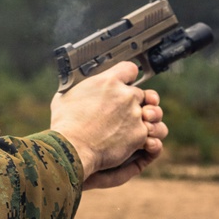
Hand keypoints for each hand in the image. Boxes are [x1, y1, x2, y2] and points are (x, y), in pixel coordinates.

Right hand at [49, 63, 167, 188]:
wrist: (71, 149)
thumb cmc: (65, 125)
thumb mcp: (66, 97)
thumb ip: (80, 89)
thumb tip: (78, 89)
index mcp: (108, 82)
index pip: (130, 69)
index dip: (128, 76)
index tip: (126, 81)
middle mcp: (125, 96)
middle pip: (140, 93)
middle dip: (133, 102)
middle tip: (124, 111)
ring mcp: (135, 115)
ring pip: (153, 113)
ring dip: (147, 118)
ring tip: (138, 125)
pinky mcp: (140, 134)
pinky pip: (152, 134)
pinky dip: (146, 139)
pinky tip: (139, 142)